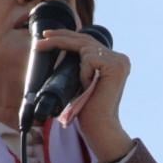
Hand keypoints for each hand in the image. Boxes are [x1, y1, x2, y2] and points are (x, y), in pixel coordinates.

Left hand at [36, 29, 133, 161]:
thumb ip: (81, 64)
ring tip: (85, 86)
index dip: (67, 36)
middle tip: (42, 37)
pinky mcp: (114, 65)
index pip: (88, 41)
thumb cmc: (88, 109)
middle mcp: (120, 58)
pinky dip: (83, 72)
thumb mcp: (83, 80)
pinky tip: (90, 86)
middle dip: (60, 36)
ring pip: (84, 47)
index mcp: (114, 61)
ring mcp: (119, 61)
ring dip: (78, 68)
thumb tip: (62, 44)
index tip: (47, 35)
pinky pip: (88, 59)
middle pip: (85, 38)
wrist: (98, 126)